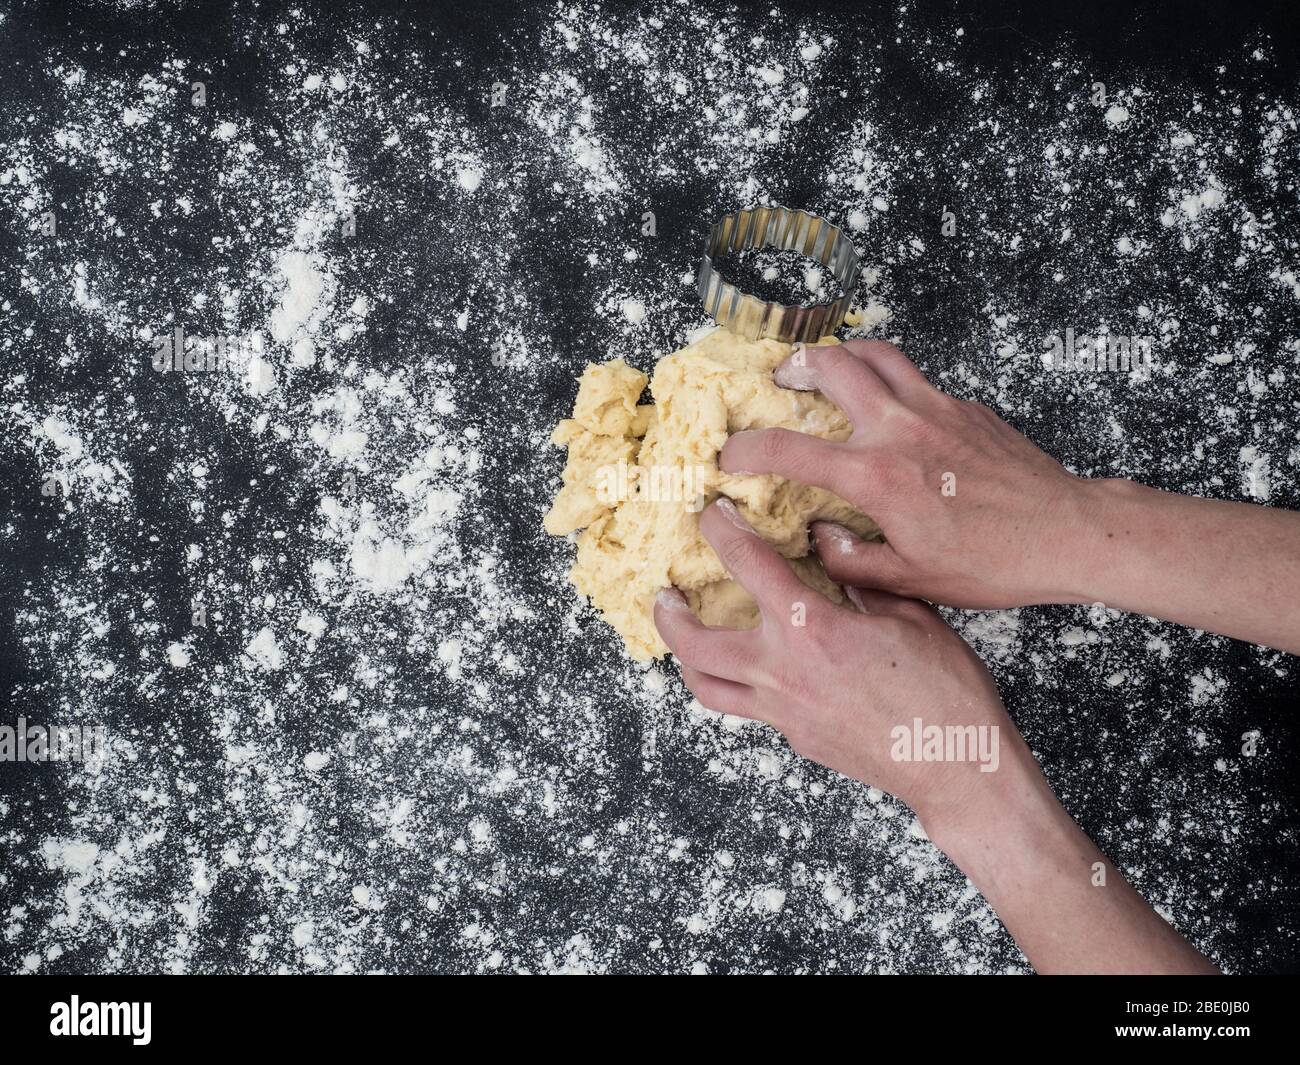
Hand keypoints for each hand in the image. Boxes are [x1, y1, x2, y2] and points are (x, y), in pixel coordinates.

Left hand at [653, 496, 1218, 973]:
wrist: (956, 767)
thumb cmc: (946, 690)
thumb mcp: (912, 615)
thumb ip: (862, 578)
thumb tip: (831, 547)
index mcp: (812, 628)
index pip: (748, 565)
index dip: (723, 532)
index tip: (711, 513)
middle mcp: (783, 672)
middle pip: (697, 643)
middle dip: (671, 614)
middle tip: (664, 592)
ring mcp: (783, 712)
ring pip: (707, 688)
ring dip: (686, 659)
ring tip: (684, 636)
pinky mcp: (795, 738)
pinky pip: (748, 709)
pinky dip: (738, 684)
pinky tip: (754, 669)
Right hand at [719, 340, 1092, 608]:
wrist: (1068, 532)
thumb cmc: (993, 562)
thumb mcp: (909, 578)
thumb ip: (849, 560)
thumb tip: (819, 537)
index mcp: (877, 475)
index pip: (790, 448)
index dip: (747, 449)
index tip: (730, 455)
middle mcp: (901, 428)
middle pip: (834, 366)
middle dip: (794, 366)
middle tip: (779, 380)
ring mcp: (937, 409)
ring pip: (878, 354)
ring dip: (843, 354)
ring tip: (826, 368)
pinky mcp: (967, 407)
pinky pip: (916, 378)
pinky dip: (890, 380)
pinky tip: (890, 410)